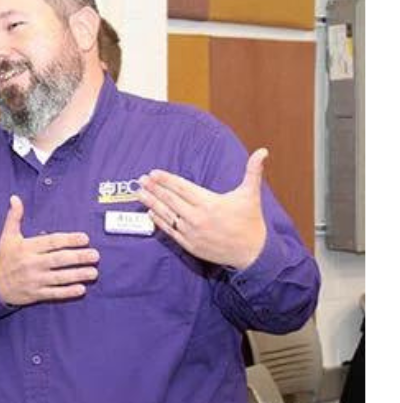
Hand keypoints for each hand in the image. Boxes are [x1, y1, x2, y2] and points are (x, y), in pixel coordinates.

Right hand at [0, 194, 98, 306]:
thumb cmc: (3, 259)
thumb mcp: (6, 237)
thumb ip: (14, 218)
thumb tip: (15, 198)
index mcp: (26, 248)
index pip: (52, 242)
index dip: (69, 240)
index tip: (85, 239)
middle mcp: (31, 264)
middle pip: (59, 260)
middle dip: (78, 258)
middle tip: (95, 255)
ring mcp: (33, 280)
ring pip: (59, 277)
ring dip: (78, 275)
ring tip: (94, 273)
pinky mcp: (34, 294)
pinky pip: (53, 293)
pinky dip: (67, 292)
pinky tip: (81, 289)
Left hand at [139, 150, 268, 270]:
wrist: (250, 252)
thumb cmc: (250, 221)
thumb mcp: (251, 194)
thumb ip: (253, 171)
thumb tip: (263, 150)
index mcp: (210, 203)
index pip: (183, 188)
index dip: (167, 180)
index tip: (154, 173)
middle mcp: (197, 217)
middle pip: (170, 200)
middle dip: (154, 189)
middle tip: (141, 179)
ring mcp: (191, 232)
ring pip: (167, 215)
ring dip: (151, 203)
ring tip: (140, 193)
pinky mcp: (188, 244)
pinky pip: (169, 231)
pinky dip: (159, 221)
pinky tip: (150, 212)